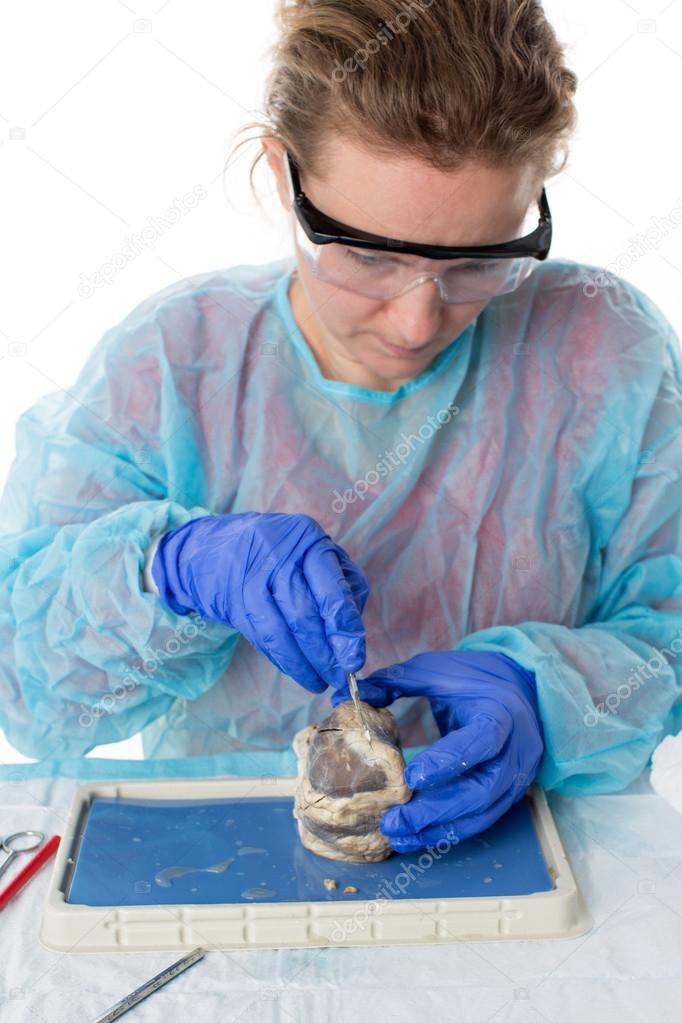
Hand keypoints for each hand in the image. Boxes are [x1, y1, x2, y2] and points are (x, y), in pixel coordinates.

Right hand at [152, 512, 368, 691]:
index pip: (332, 590)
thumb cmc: (282, 554)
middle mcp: (278, 556)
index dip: (345, 629)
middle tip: (339, 678)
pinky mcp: (232, 601)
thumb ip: (341, 586)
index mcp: (308, 540)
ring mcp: (250, 578)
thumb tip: (352, 636)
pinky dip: (282, 659)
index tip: (354, 659)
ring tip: (319, 682)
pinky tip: (296, 670)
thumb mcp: (315, 554)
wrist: (217, 548)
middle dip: (325, 654)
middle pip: (305, 615)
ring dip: (303, 665)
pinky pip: (261, 638)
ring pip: (281, 632)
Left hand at [332, 650, 543, 851]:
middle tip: (394, 821)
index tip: (410, 778)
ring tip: (398, 836)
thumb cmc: (473, 678)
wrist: (518, 687)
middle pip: (481, 792)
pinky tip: (418, 836)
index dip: (448, 762)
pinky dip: (450, 831)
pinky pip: (481, 820)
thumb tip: (352, 695)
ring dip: (440, 829)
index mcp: (500, 712)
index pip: (481, 741)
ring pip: (482, 814)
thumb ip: (397, 682)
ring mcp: (516, 776)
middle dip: (436, 811)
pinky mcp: (509, 794)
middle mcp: (515, 750)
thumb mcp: (436, 670)